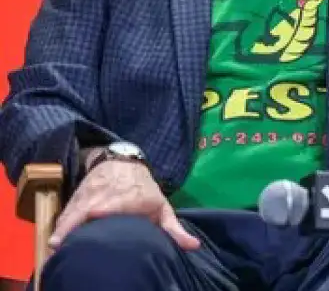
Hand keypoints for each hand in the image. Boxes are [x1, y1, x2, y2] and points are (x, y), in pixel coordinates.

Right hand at [49, 160, 199, 251]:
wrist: (121, 160)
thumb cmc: (144, 190)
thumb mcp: (162, 207)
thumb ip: (174, 229)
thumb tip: (194, 247)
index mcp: (130, 199)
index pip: (114, 205)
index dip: (103, 210)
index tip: (94, 218)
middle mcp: (107, 196)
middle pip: (88, 210)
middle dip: (76, 226)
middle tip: (66, 247)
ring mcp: (90, 195)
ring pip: (73, 212)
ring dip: (64, 229)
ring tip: (57, 247)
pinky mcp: (77, 197)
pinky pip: (66, 212)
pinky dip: (59, 225)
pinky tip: (55, 240)